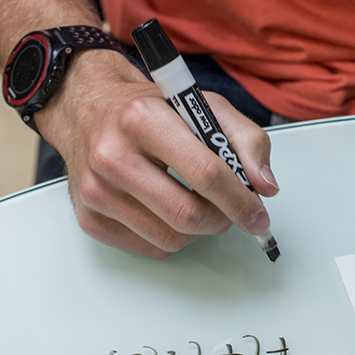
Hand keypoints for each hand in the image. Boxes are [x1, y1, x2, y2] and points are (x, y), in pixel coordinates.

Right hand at [35, 50, 278, 257]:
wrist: (88, 110)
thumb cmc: (148, 109)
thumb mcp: (204, 105)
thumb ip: (246, 140)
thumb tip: (265, 186)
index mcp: (143, 118)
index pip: (205, 174)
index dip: (240, 201)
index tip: (258, 215)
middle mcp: (112, 155)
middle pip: (187, 215)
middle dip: (222, 220)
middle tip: (232, 212)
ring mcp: (96, 190)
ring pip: (170, 239)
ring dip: (199, 231)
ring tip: (199, 206)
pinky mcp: (89, 218)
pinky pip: (149, 248)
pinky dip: (172, 238)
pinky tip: (168, 211)